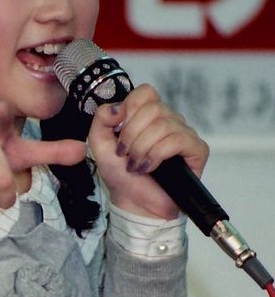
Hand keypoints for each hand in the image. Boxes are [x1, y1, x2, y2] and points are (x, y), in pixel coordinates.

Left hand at [88, 84, 209, 218]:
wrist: (134, 204)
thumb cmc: (121, 176)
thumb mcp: (99, 144)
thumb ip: (101, 119)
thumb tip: (117, 106)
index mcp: (148, 115)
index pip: (145, 92)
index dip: (130, 109)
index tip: (119, 132)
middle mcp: (168, 120)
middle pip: (153, 108)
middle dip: (132, 134)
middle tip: (126, 154)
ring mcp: (184, 133)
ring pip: (164, 125)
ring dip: (142, 148)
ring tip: (136, 165)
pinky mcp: (196, 149)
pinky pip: (177, 140)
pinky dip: (157, 154)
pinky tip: (149, 167)